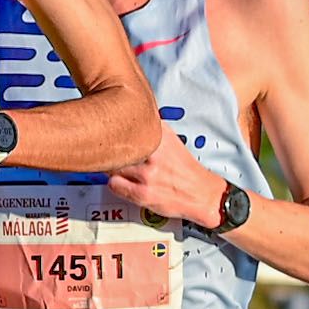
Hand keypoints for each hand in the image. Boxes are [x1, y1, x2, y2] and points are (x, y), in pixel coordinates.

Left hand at [102, 130, 219, 226]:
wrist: (202, 193)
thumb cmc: (184, 168)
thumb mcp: (171, 139)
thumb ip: (151, 127)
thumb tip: (130, 114)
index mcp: (161, 134)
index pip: (124, 121)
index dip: (111, 125)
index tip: (106, 126)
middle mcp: (154, 152)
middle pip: (114, 143)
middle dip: (110, 148)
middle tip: (110, 151)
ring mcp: (148, 174)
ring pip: (111, 165)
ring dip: (112, 167)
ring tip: (119, 168)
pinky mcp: (143, 194)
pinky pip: (114, 184)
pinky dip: (115, 183)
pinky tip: (123, 182)